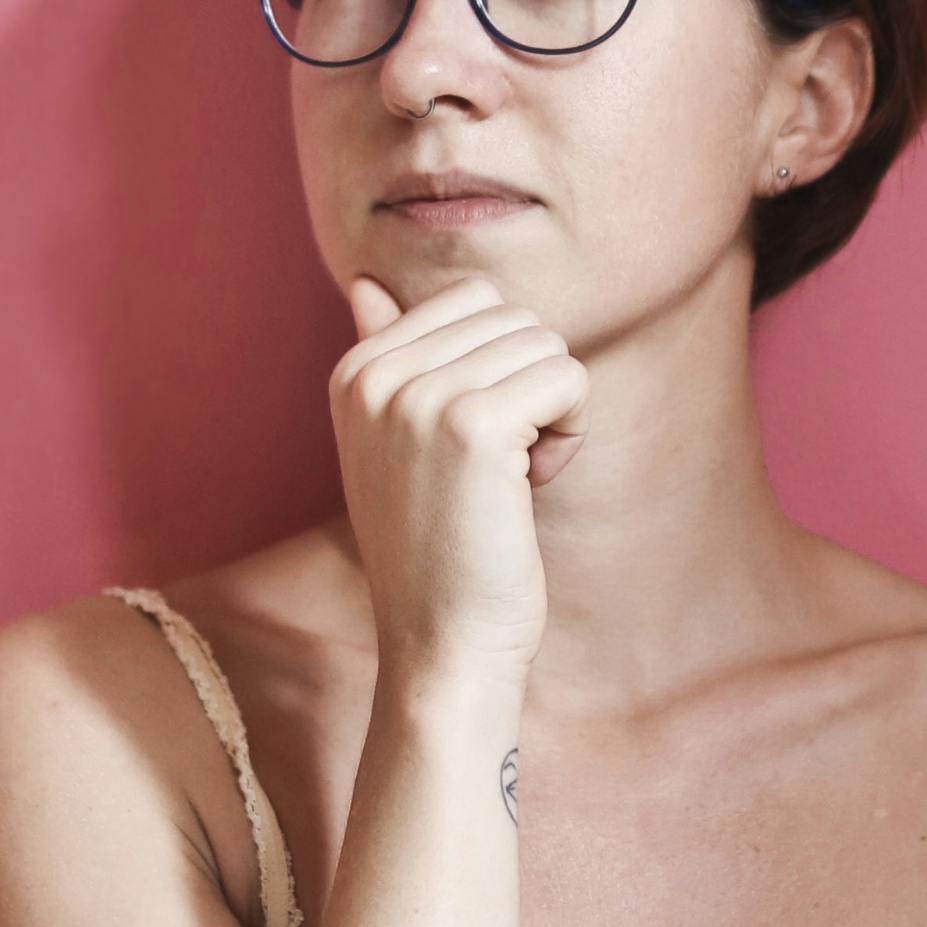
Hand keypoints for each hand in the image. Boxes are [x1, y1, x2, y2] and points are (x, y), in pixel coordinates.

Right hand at [331, 270, 588, 692]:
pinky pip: (570, 379)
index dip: (500, 366)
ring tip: (511, 481)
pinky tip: (532, 486)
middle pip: (515, 316)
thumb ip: (387, 357)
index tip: (475, 442)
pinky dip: (572, 432)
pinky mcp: (473, 425)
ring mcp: (418, 397)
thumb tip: (369, 282)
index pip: (474, 298)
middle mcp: (375, 374)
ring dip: (553, 413)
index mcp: (354, 371)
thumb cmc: (437, 548)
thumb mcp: (393, 444)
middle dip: (531, 386)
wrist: (442, 644)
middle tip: (499, 469)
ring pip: (547, 344)